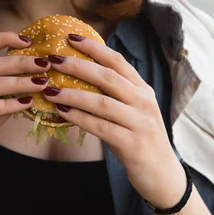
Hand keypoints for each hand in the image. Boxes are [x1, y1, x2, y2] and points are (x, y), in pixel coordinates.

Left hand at [43, 35, 185, 207]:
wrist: (163, 176)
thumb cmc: (139, 139)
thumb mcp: (131, 111)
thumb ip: (113, 94)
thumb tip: (78, 77)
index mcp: (142, 89)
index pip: (118, 61)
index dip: (94, 48)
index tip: (71, 38)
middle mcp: (144, 102)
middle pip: (108, 77)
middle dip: (79, 66)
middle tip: (54, 59)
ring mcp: (140, 123)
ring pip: (102, 102)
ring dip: (73, 94)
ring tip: (50, 89)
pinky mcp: (133, 144)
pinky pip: (101, 127)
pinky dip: (80, 118)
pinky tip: (62, 112)